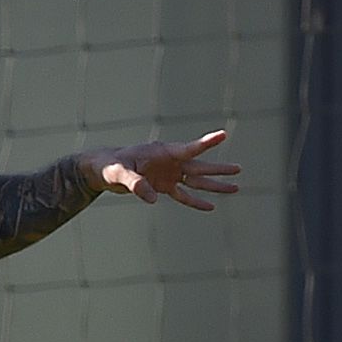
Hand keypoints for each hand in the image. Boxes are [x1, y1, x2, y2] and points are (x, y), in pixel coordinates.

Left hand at [82, 130, 240, 209]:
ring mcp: (168, 175)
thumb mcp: (119, 174)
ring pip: (196, 181)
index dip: (206, 143)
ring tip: (235, 187)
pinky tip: (210, 206)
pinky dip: (195, 201)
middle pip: (199, 166)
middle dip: (218, 168)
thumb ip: (136, 184)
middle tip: (238, 169)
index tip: (223, 134)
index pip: (189, 148)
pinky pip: (183, 195)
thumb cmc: (110, 166)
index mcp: (162, 152)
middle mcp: (170, 162)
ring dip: (214, 185)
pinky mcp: (163, 186)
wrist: (102, 170)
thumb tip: (153, 199)